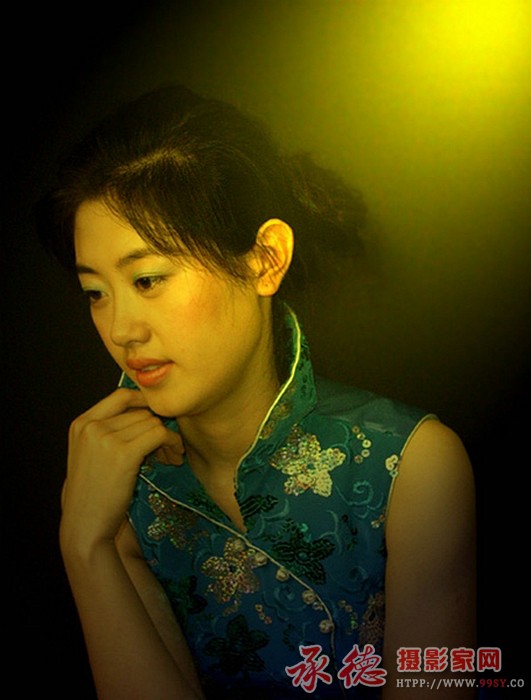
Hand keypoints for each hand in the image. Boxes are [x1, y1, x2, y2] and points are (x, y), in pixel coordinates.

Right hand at [60, 388, 182, 556]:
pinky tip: (172, 458)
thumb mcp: (90, 453)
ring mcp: (106, 437)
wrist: (85, 524)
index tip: (157, 418)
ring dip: (167, 438)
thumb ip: (107, 431)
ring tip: (168, 456)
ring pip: (153, 422)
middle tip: (166, 448)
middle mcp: (92, 425)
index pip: (121, 395)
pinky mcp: (124, 453)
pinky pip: (160, 434)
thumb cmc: (91, 493)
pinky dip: (171, 444)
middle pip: (141, 412)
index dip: (144, 403)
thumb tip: (145, 413)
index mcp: (82, 423)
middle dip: (157, 427)